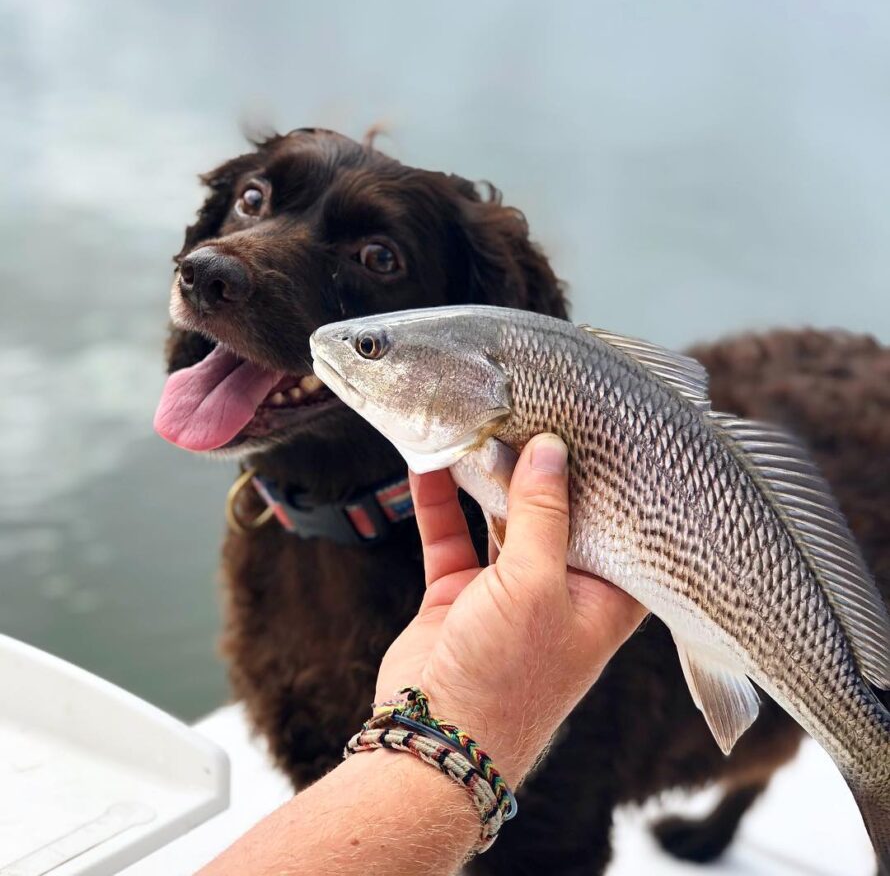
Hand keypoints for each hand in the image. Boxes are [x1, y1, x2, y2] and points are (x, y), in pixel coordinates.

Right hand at [375, 433, 647, 786]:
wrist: (435, 742)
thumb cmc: (509, 678)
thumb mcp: (536, 586)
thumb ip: (542, 512)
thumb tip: (551, 448)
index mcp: (605, 595)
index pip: (619, 522)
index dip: (609, 476)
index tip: (597, 423)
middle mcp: (562, 588)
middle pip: (555, 512)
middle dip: (538, 466)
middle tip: (527, 408)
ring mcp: (508, 590)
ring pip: (501, 517)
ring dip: (486, 478)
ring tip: (476, 423)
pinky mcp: (461, 593)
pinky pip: (451, 534)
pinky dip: (439, 500)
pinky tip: (429, 461)